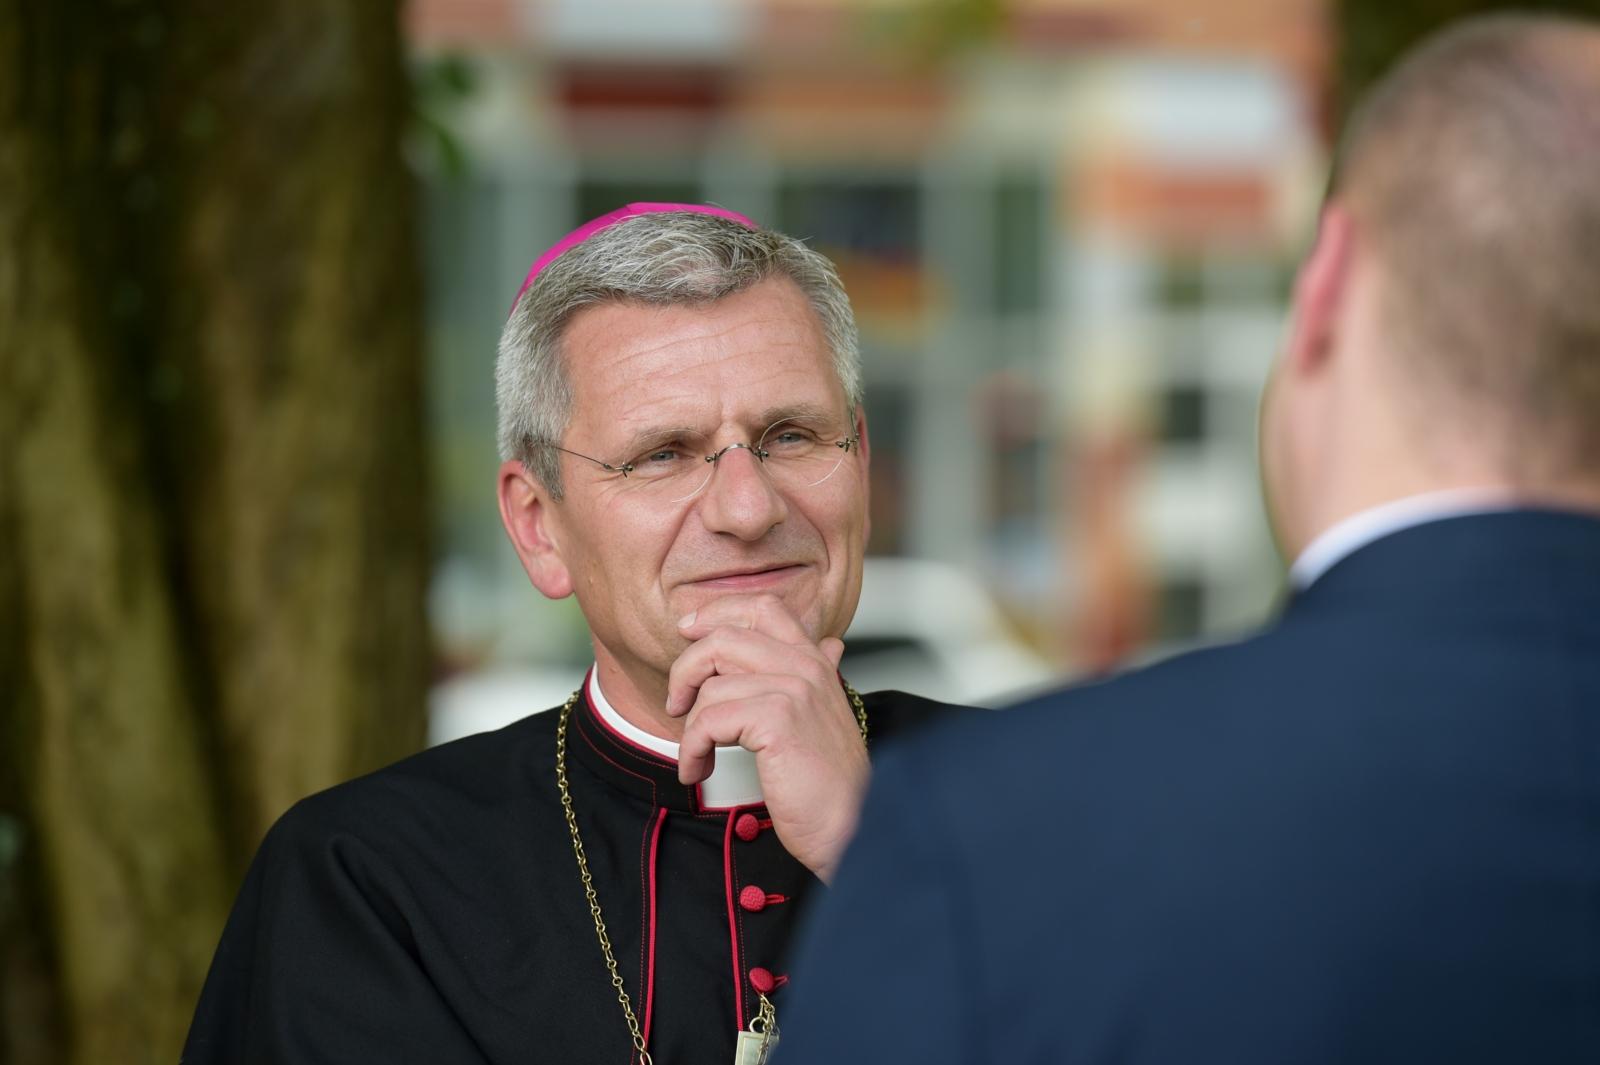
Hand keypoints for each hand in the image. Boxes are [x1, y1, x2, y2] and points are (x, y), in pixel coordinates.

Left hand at [667, 594, 868, 881]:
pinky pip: (709, 720)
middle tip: (676, 704)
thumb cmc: (831, 781)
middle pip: (723, 638)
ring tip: (697, 757)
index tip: (687, 632)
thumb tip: (830, 643)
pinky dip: (693, 749)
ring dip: (689, 728)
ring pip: (710, 686)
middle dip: (685, 670)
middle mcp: (806, 666)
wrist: (850, 826)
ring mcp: (794, 689)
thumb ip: (819, 676)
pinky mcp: (777, 719)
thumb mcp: (826, 716)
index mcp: (815, 661)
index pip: (763, 608)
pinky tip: (700, 771)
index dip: (717, 613)